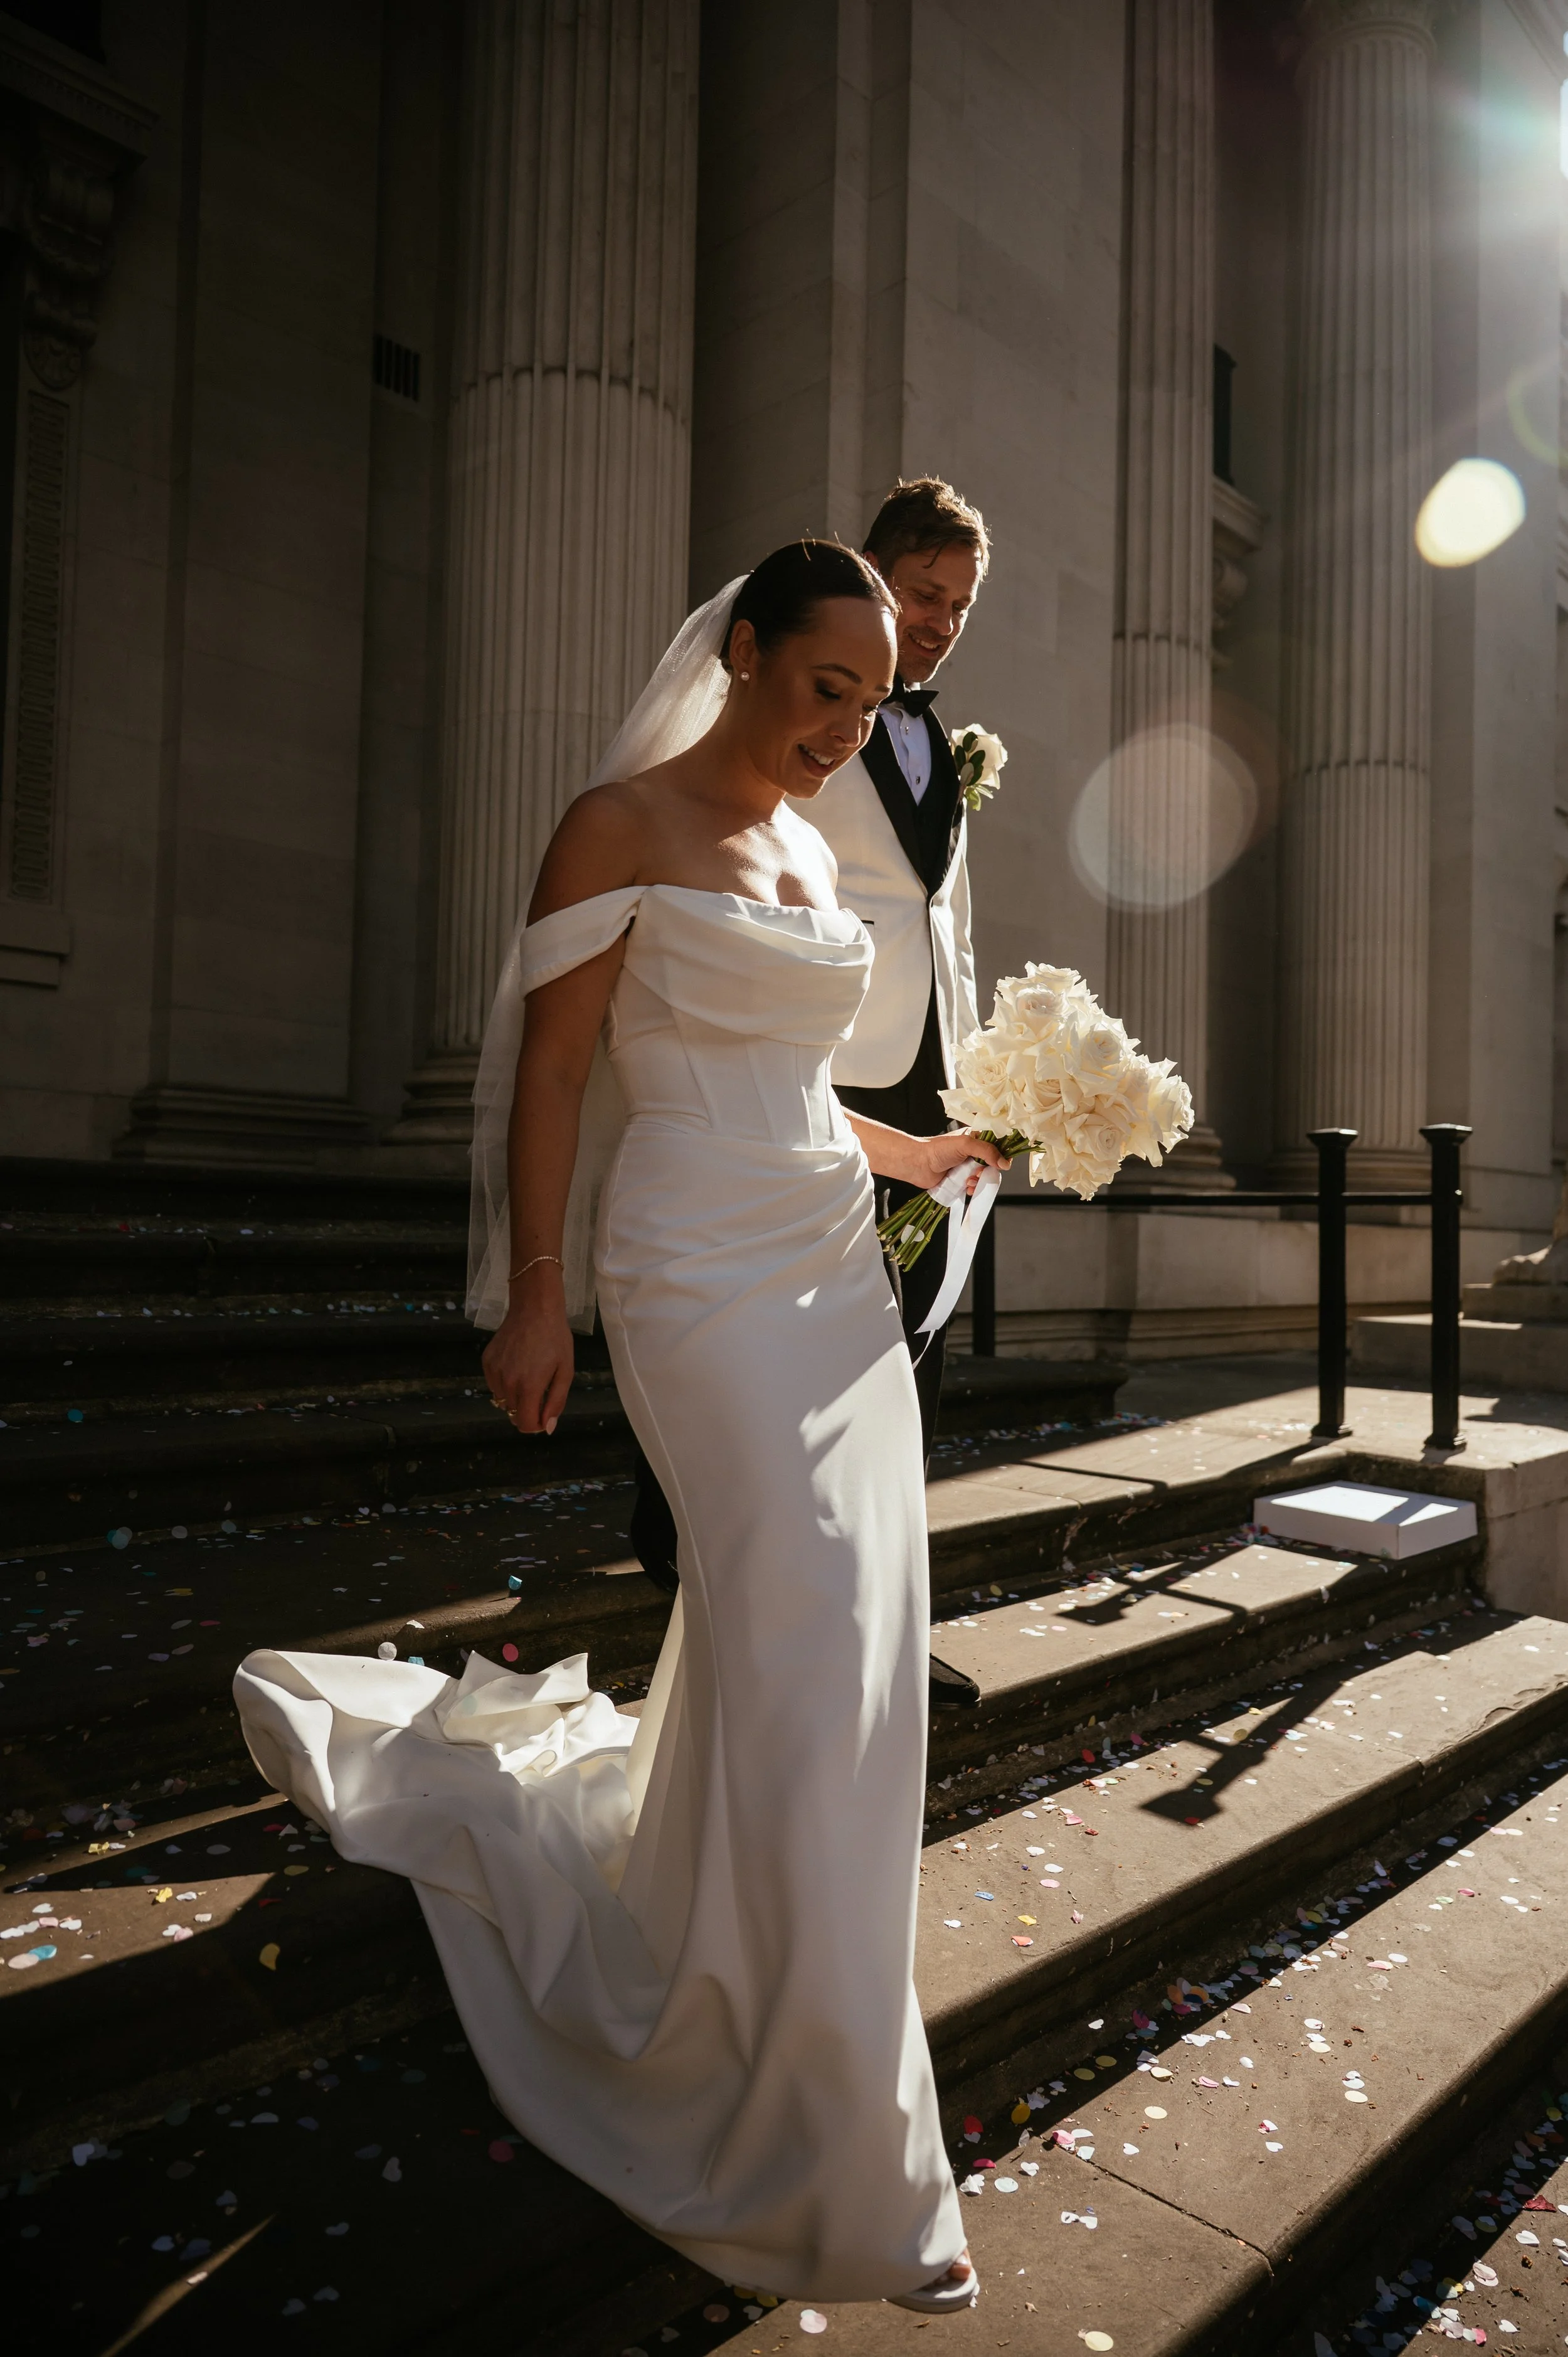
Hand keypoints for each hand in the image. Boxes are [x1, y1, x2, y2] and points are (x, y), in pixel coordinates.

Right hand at [480, 1270, 573, 1434]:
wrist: (534, 1309)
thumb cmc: (555, 1339)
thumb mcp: (565, 1371)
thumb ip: (556, 1402)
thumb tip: (547, 1428)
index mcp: (529, 1386)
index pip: (526, 1424)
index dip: (537, 1426)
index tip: (545, 1416)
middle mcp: (507, 1382)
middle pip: (514, 1414)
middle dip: (528, 1410)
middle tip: (541, 1390)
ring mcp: (494, 1372)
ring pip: (503, 1401)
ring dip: (516, 1397)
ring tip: (528, 1374)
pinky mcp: (486, 1362)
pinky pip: (494, 1385)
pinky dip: (505, 1383)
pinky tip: (516, 1365)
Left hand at [904, 1130, 1010, 1194]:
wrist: (918, 1164)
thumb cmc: (937, 1149)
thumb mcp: (966, 1144)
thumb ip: (987, 1151)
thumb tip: (1004, 1163)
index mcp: (975, 1138)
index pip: (997, 1145)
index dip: (1002, 1154)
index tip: (1002, 1163)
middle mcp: (973, 1152)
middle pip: (993, 1163)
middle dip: (988, 1171)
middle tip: (978, 1172)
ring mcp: (967, 1166)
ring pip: (984, 1177)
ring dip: (980, 1181)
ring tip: (969, 1180)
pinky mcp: (961, 1180)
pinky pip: (975, 1186)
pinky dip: (973, 1189)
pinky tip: (966, 1187)